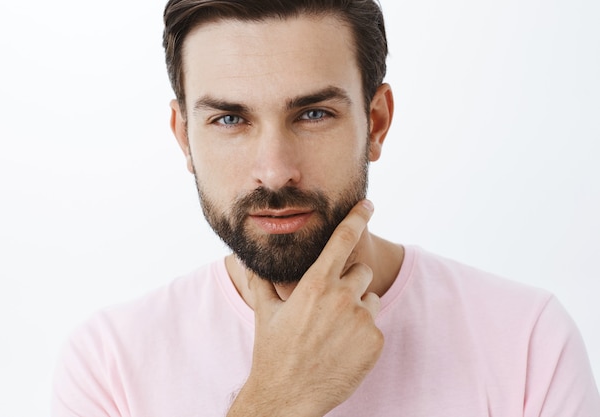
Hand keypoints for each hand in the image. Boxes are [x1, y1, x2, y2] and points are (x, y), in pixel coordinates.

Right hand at [228, 200, 383, 416]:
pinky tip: (343, 350)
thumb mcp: (265, 312)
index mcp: (315, 284)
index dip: (357, 218)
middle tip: (330, 308)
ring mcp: (361, 319)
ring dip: (358, 309)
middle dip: (349, 284)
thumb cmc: (273, 353)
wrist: (287, 397)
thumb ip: (260, 282)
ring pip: (370, 299)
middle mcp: (341, 296)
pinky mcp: (375, 341)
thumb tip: (244, 261)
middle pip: (360, 272)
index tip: (367, 205)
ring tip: (334, 333)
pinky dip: (363, 335)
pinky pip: (375, 326)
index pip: (342, 240)